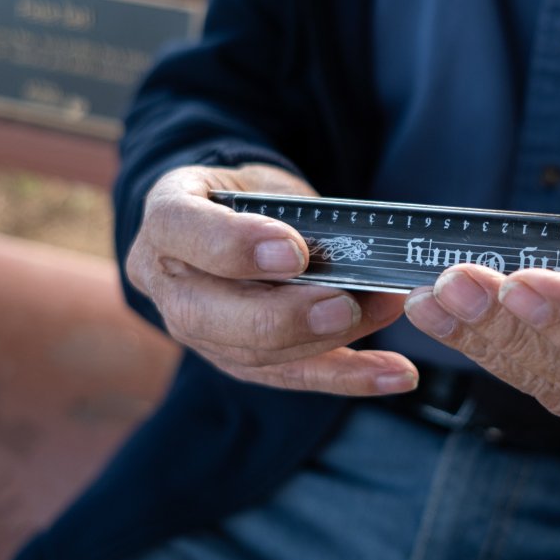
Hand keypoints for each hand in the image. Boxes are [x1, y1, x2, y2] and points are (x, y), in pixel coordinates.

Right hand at [124, 163, 416, 395]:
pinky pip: (289, 376)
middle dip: (285, 316)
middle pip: (207, 314)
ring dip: (328, 342)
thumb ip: (291, 216)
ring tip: (386, 314)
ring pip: (252, 354)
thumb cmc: (250, 198)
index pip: (180, 230)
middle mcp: (166, 282)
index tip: (293, 252)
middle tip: (346, 305)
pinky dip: (346, 376)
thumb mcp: (263, 183)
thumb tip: (355, 253)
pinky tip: (392, 374)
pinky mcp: (234, 361)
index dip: (235, 246)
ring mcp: (195, 330)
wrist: (233, 223)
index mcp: (166, 220)